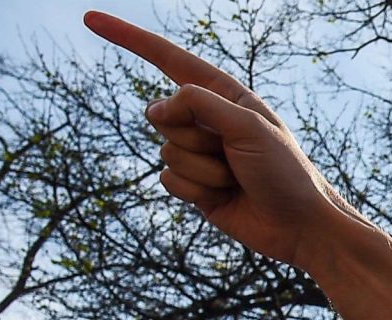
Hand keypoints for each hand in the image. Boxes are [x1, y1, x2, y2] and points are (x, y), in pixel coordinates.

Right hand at [84, 13, 357, 268]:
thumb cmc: (286, 172)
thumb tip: (156, 109)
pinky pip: (169, 180)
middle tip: (234, 156)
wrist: (301, 226)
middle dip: (195, 138)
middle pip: (162, 115)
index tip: (90, 19)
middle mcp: (207, 120)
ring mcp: (198, 153)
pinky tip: (225, 198)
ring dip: (203, 170)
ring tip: (236, 179)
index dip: (129, 39)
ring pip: (166, 151)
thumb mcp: (249, 126)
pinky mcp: (194, 185)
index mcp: (224, 95)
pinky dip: (196, 191)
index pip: (168, 59)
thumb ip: (199, 104)